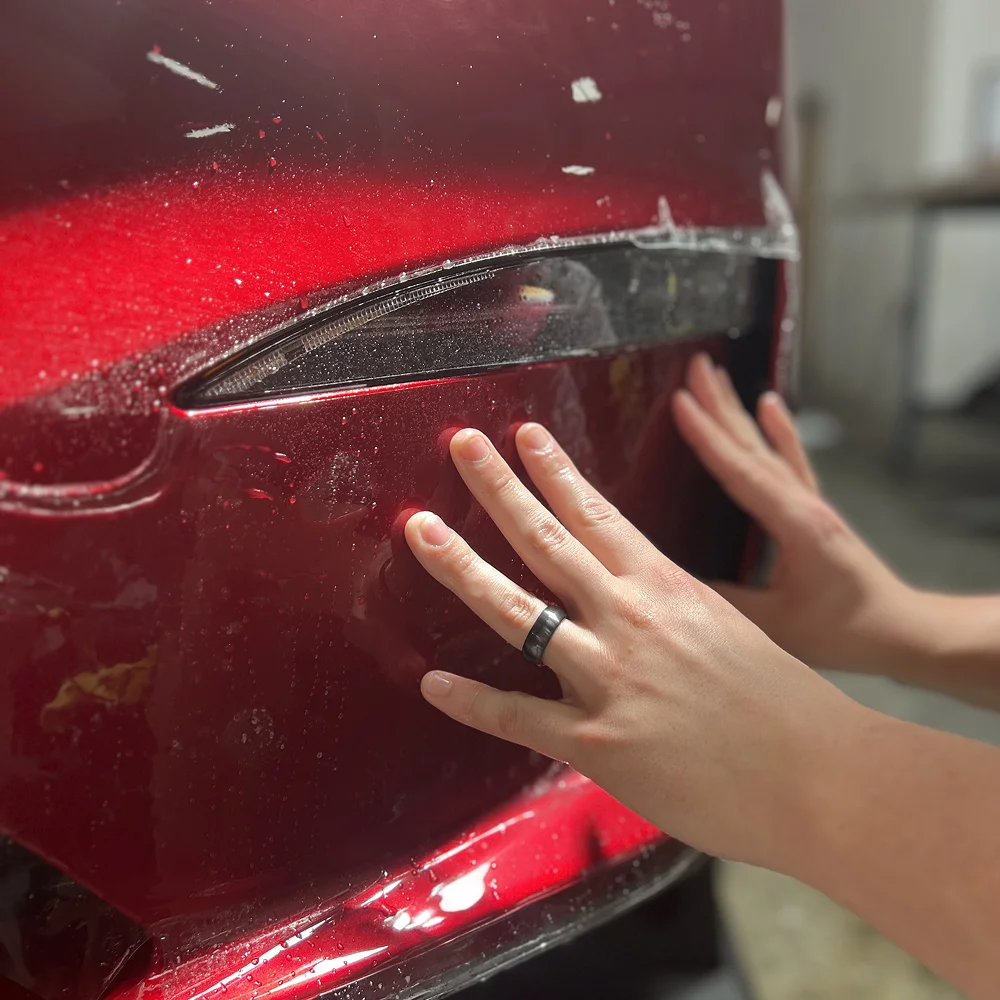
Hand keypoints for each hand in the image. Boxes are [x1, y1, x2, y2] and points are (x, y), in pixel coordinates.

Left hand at [404, 422, 858, 866]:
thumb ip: (671, 612)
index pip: (597, 512)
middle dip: (496, 486)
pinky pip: (517, 717)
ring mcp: (608, 678)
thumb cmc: (786, 705)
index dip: (554, 470)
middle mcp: (630, 618)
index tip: (523, 435)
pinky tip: (432, 682)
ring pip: (517, 611)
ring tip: (418, 529)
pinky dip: (471, 701)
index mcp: (666, 587)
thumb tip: (635, 599)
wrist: (821, 777)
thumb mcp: (727, 631)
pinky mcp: (597, 742)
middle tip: (460, 443)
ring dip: (460, 567)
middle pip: (546, 539)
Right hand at [672, 353, 918, 674]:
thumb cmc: (845, 631)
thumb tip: (675, 581)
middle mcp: (803, 503)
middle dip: (719, 405)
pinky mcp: (813, 510)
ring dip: (739, 411)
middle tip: (694, 367)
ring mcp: (810, 503)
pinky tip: (770, 405)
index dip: (707, 438)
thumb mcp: (779, 626)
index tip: (680, 403)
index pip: (741, 473)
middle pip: (752, 447)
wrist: (902, 631)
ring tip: (716, 375)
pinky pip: (792, 461)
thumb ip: (726, 602)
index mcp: (795, 525)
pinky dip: (780, 432)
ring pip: (767, 448)